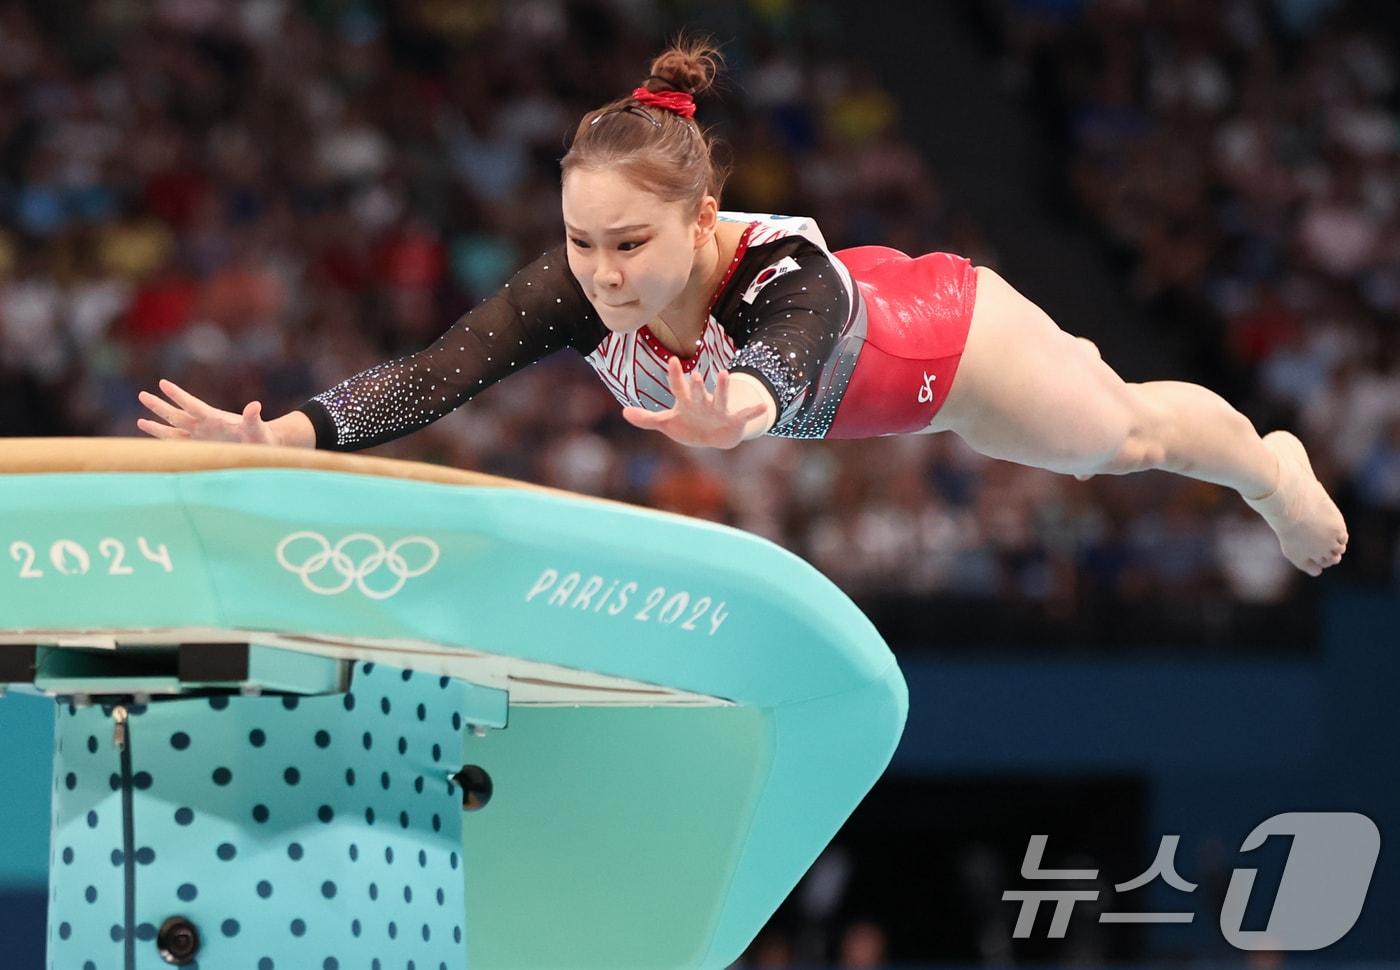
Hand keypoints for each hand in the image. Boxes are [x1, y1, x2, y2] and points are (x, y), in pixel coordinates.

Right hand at [137, 379, 278, 444]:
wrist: (262, 443)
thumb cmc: (260, 435)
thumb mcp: (257, 427)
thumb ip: (252, 417)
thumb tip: (255, 405)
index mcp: (214, 418)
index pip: (192, 404)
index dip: (178, 395)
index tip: (163, 383)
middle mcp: (204, 425)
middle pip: (177, 415)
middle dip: (159, 406)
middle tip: (142, 394)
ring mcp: (201, 435)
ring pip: (174, 430)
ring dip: (158, 427)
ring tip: (140, 421)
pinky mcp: (201, 446)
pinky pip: (180, 444)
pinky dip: (167, 442)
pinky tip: (155, 442)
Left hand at [621, 357, 768, 448]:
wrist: (713, 436)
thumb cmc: (689, 426)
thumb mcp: (667, 423)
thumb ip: (646, 418)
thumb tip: (623, 412)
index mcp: (686, 402)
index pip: (678, 387)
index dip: (675, 375)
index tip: (673, 360)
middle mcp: (702, 403)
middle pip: (698, 394)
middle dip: (697, 387)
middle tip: (697, 375)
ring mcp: (718, 410)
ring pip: (720, 399)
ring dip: (723, 388)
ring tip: (726, 374)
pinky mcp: (732, 420)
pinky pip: (743, 416)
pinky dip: (752, 412)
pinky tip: (762, 408)